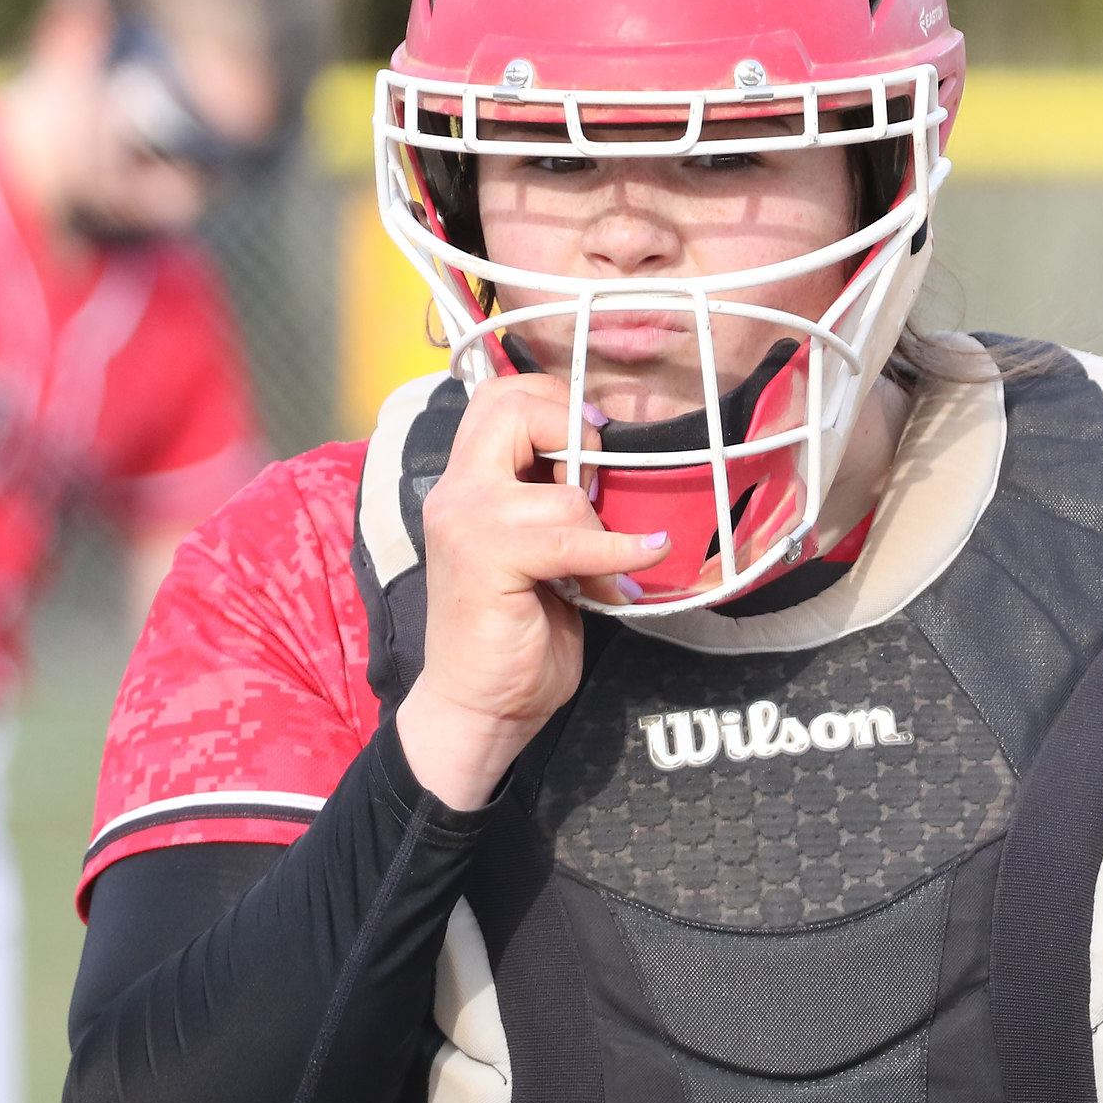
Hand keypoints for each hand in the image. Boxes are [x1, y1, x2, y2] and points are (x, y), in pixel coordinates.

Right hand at [395, 375, 668, 809]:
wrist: (480, 706)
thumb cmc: (515, 631)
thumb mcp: (536, 548)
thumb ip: (553, 501)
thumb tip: (615, 466)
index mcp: (465, 481)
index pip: (500, 395)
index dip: (554, 401)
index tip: (593, 442)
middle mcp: (457, 491)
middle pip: (514, 407)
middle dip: (573, 431)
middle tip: (599, 480)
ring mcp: (466, 522)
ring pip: (562, 491)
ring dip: (601, 529)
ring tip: (607, 572)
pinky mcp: (487, 559)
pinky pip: (573, 537)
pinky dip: (619, 549)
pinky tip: (645, 555)